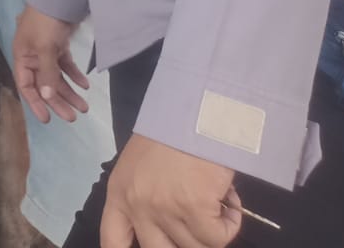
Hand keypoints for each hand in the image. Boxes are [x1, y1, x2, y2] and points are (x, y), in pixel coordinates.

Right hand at [12, 4, 91, 123]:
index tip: (47, 120)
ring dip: (69, 91)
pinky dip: (75, 75)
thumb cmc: (45, 22)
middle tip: (72, 118)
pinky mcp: (59, 46)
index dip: (35, 103)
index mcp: (22, 57)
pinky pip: (66, 66)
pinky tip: (85, 85)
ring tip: (84, 107)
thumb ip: (46, 73)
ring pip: (57, 77)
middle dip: (58, 101)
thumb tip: (46, 97)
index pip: (26, 85)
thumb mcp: (44, 48)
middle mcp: (32, 56)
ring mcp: (46, 51)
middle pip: (44, 84)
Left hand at [102, 135, 239, 247]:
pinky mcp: (194, 208)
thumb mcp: (141, 165)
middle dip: (182, 244)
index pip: (113, 240)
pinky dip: (230, 224)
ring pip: (195, 246)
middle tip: (199, 226)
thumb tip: (171, 228)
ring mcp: (164, 209)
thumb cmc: (171, 132)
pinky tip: (230, 203)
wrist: (195, 110)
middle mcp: (137, 205)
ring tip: (219, 202)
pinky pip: (218, 237)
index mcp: (119, 193)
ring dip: (213, 230)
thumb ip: (145, 196)